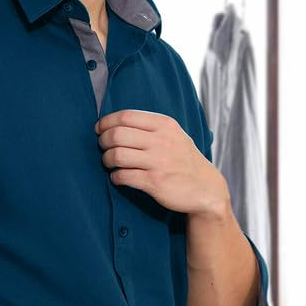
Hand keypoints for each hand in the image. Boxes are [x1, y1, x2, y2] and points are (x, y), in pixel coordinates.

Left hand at [95, 109, 228, 216]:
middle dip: (103, 141)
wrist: (205, 188)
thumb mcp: (173, 134)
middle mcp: (162, 141)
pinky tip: (117, 177)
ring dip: (106, 159)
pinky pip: (123, 175)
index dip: (106, 122)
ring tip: (108, 163)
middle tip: (103, 147)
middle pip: (117, 135)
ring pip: (117, 155)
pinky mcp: (155, 182)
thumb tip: (113, 123)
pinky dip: (115, 176)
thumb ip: (149, 125)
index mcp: (165, 125)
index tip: (99, 129)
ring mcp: (159, 162)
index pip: (126, 116)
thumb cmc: (182, 158)